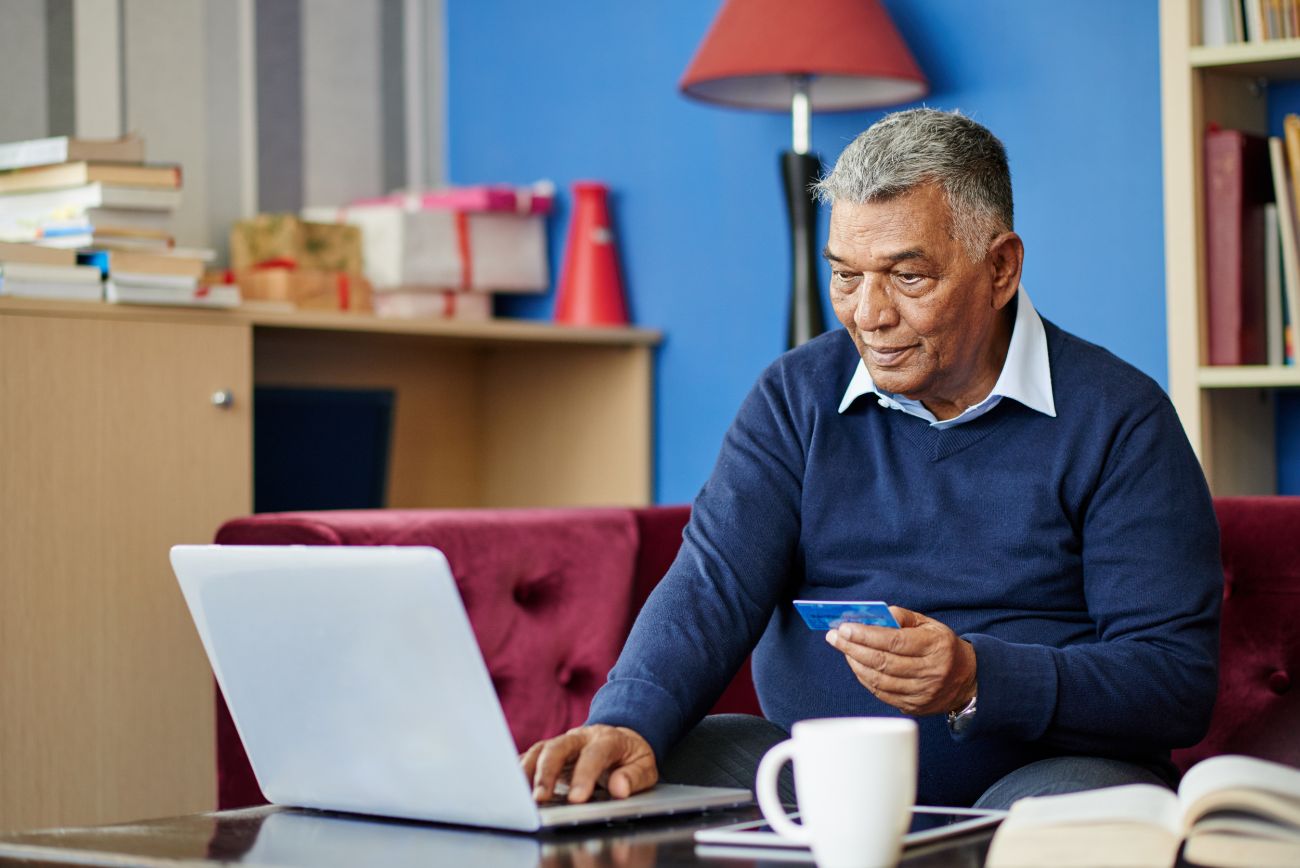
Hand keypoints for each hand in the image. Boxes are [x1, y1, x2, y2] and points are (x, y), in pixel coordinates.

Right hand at [520, 724, 657, 802]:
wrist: (621, 739)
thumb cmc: (631, 756)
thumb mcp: (645, 766)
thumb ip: (633, 777)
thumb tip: (619, 788)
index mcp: (607, 739)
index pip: (594, 754)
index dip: (584, 776)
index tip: (577, 799)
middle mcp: (581, 736)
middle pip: (558, 747)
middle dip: (547, 773)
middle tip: (540, 798)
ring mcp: (563, 742)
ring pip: (540, 750)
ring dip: (528, 772)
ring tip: (521, 796)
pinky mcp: (550, 751)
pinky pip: (531, 756)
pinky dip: (520, 769)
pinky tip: (512, 785)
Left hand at [825, 606, 976, 716]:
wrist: (967, 679)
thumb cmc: (942, 646)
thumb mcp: (929, 624)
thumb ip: (902, 617)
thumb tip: (873, 615)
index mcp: (936, 646)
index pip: (895, 641)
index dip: (866, 635)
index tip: (845, 628)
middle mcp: (930, 671)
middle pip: (883, 661)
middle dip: (853, 648)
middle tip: (834, 637)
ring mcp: (922, 693)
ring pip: (880, 680)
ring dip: (856, 663)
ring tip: (844, 649)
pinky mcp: (914, 707)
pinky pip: (882, 694)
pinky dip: (865, 678)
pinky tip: (856, 664)